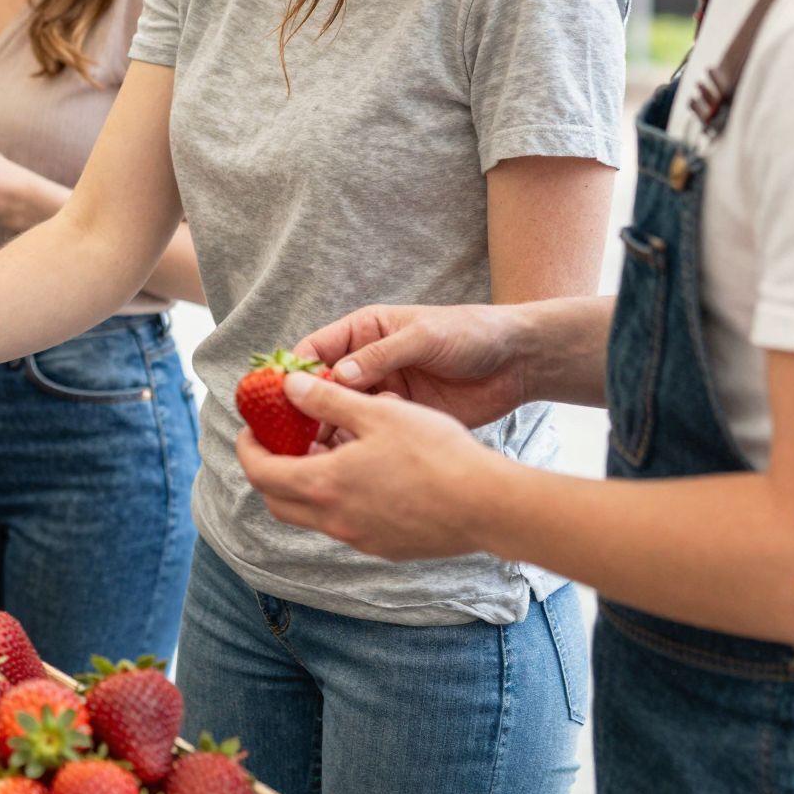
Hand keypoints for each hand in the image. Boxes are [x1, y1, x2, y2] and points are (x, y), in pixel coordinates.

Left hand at [235, 369, 505, 560]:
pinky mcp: (385, 548)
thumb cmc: (435, 454)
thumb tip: (289, 386)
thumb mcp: (377, 413)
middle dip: (270, 470)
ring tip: (327, 451)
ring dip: (306, 484)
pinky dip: (338, 500)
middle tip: (283, 442)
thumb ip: (327, 401)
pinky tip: (365, 474)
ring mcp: (359, 539)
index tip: (253, 429)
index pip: (259, 472)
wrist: (488, 506)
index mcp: (322, 485)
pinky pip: (344, 524)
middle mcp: (333, 520)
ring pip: (311, 515)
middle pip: (277, 500)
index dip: (248, 448)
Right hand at [296, 303, 529, 429]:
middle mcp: (364, 364)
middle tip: (288, 435)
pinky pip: (367, 433)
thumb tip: (338, 376)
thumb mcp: (423, 337)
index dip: (293, 372)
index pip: (315, 350)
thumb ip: (380, 355)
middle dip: (303, 409)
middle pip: (320, 388)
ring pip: (340, 414)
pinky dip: (355, 446)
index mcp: (363, 333)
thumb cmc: (469, 333)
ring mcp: (381, 392)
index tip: (277, 395)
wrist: (517, 361)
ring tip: (315, 452)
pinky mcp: (399, 419)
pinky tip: (349, 459)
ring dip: (327, 430)